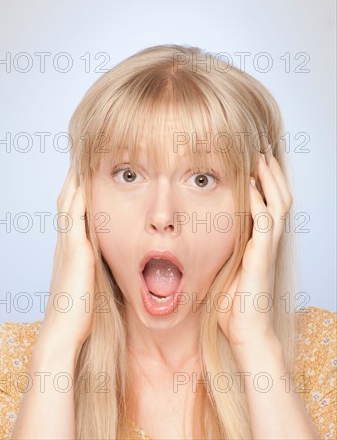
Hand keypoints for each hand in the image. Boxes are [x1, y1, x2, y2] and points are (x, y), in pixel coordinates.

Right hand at [36, 165, 95, 353]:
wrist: (64, 331)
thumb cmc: (79, 312)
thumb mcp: (91, 282)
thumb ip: (97, 266)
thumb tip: (111, 260)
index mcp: (70, 249)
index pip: (72, 212)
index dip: (77, 192)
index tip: (86, 174)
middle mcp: (66, 243)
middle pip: (66, 201)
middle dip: (74, 179)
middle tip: (81, 158)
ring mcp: (68, 245)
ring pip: (68, 203)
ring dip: (74, 180)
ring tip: (81, 159)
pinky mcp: (75, 250)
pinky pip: (74, 215)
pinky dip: (78, 195)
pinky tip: (84, 181)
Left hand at [216, 148, 292, 354]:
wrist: (246, 331)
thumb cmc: (234, 305)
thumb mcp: (226, 268)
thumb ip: (222, 250)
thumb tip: (203, 237)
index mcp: (260, 242)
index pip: (268, 203)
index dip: (265, 182)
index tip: (254, 162)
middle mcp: (268, 241)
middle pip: (280, 197)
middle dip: (272, 173)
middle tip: (262, 150)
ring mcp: (268, 247)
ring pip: (279, 203)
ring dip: (270, 179)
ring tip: (261, 158)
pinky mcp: (262, 256)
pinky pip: (265, 222)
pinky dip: (258, 201)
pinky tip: (249, 185)